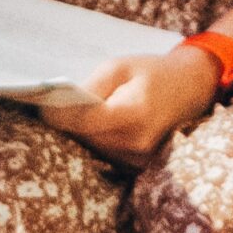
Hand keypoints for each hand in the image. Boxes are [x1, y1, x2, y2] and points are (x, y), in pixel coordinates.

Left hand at [36, 46, 223, 167]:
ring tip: (76, 113)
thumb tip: (61, 103)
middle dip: (68, 123)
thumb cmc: (152, 72)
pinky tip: (95, 124)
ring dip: (82, 132)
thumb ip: (91, 86)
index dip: (59, 116)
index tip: (41, 107)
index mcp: (134, 113)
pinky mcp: (137, 165)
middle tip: (53, 106)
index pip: (85, 122)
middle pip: (85, 138)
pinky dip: (95, 139)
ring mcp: (138, 158)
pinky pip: (104, 153)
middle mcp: (136, 142)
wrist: (190, 88)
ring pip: (92, 148)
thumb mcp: (119, 66)